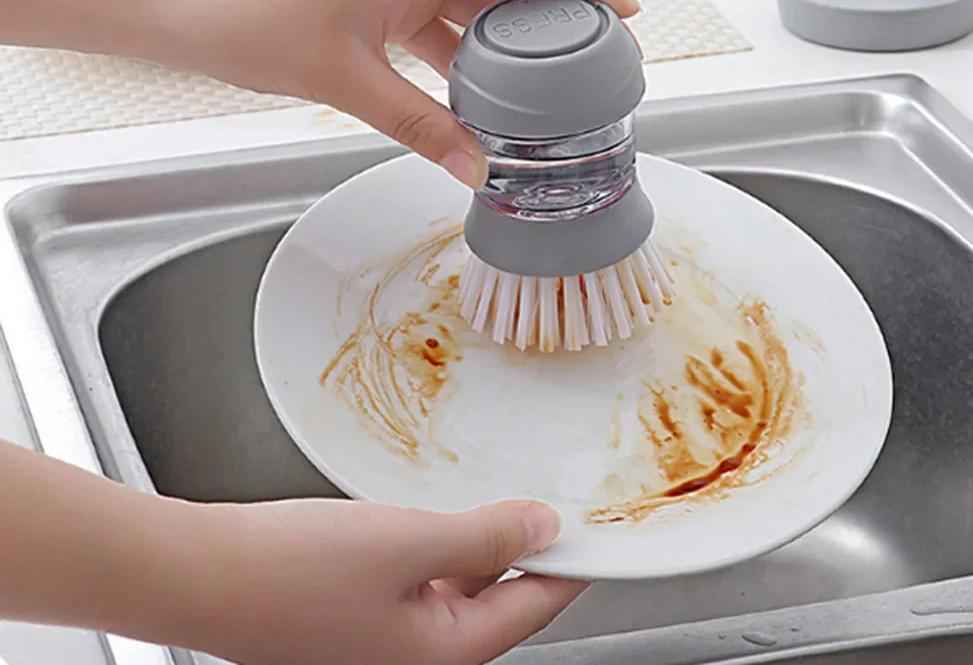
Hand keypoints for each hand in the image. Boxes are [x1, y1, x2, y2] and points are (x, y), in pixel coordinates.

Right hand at [0, 440, 583, 664]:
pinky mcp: (358, 608)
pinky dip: (435, 543)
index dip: (570, 561)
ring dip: (477, 541)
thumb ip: (485, 537)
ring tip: (495, 496)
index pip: (534, 607)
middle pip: (498, 599)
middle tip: (546, 497)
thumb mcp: (410, 544)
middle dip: (524, 548)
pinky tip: (431, 508)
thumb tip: (542, 528)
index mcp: (442, 655)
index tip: (596, 526)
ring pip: (457, 584)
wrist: (205, 572)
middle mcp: (417, 655)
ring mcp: (385, 634)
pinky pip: (419, 574)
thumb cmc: (294, 572)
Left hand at [143, 0, 637, 187]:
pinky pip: (432, 14)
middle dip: (556, 10)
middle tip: (594, 54)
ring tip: (546, 81)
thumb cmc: (249, 20)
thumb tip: (475, 170)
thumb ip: (419, 126)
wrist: (182, 3)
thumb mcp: (347, 82)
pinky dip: (460, 48)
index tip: (619, 12)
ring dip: (506, 36)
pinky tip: (475, 90)